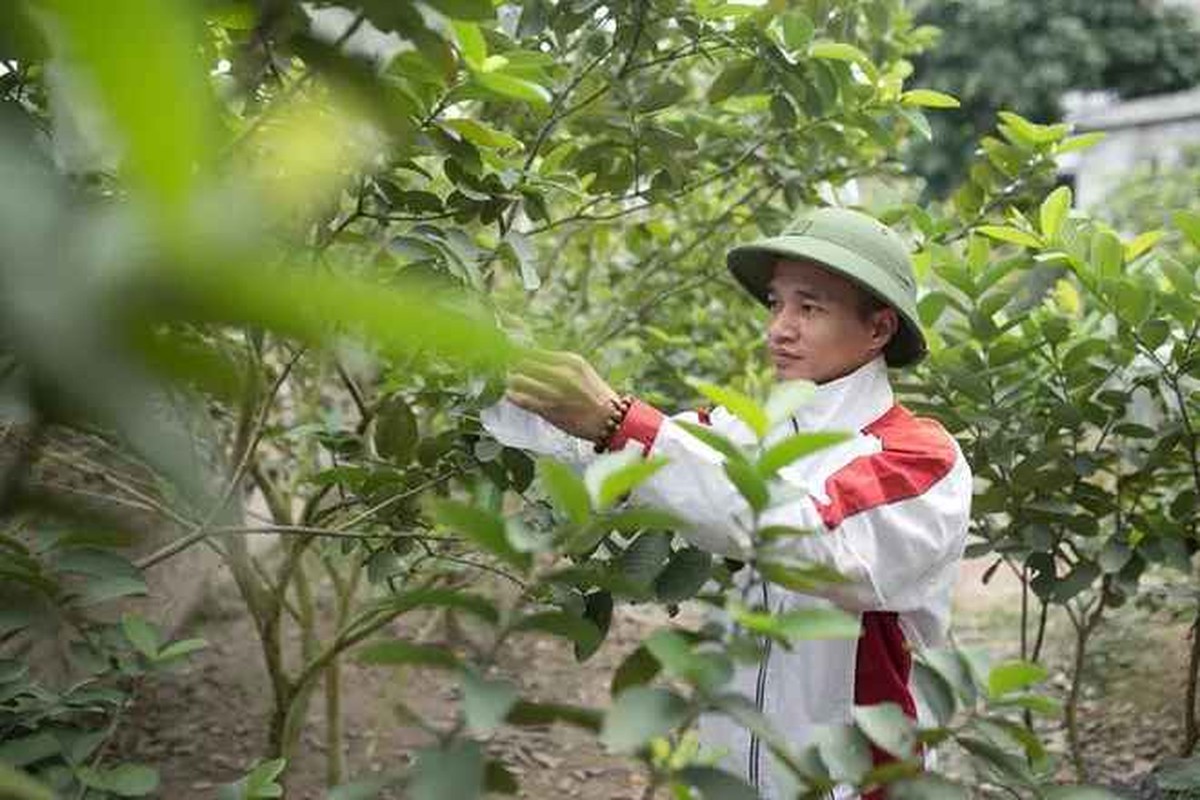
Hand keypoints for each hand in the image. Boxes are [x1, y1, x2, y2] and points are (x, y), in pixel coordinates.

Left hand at [505, 350, 620, 441]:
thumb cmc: (596, 397)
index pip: (534, 352)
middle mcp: (562, 373)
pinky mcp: (550, 409)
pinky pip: (523, 400)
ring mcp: (555, 391)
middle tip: (505, 370)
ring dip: (511, 381)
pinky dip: (514, 396)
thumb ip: (559, 366)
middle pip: (524, 363)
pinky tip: (510, 395)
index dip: (518, 354)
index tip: (510, 357)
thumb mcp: (581, 372)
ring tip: (508, 383)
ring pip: (519, 380)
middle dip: (512, 366)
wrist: (611, 421)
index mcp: (571, 361)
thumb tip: (534, 361)